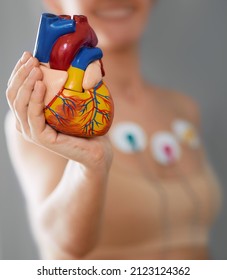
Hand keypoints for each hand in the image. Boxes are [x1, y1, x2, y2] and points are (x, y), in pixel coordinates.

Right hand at [6, 52, 112, 171]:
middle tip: (31, 57)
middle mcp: (26, 123)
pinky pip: (32, 114)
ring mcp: (32, 131)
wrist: (96, 148)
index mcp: (30, 114)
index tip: (29, 54)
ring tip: (36, 67)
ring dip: (26, 81)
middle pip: (14, 94)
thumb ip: (60, 87)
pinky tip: (41, 83)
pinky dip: (34, 97)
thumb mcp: (70, 101)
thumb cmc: (85, 125)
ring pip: (19, 103)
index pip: (16, 90)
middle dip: (20, 73)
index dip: (19, 71)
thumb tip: (62, 60)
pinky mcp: (42, 138)